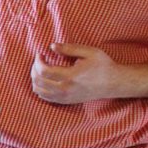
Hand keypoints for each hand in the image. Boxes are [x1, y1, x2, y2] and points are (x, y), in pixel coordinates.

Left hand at [30, 43, 147, 103]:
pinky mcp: (66, 101)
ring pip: (39, 91)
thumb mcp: (89, 52)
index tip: (40, 54)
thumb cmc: (103, 65)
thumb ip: (69, 48)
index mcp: (70, 76)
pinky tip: (44, 79)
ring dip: (35, 79)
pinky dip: (40, 88)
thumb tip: (52, 46)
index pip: (43, 71)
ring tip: (40, 69)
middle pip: (38, 81)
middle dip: (34, 69)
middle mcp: (65, 89)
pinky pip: (45, 98)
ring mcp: (64, 97)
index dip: (37, 61)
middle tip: (39, 60)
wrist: (113, 83)